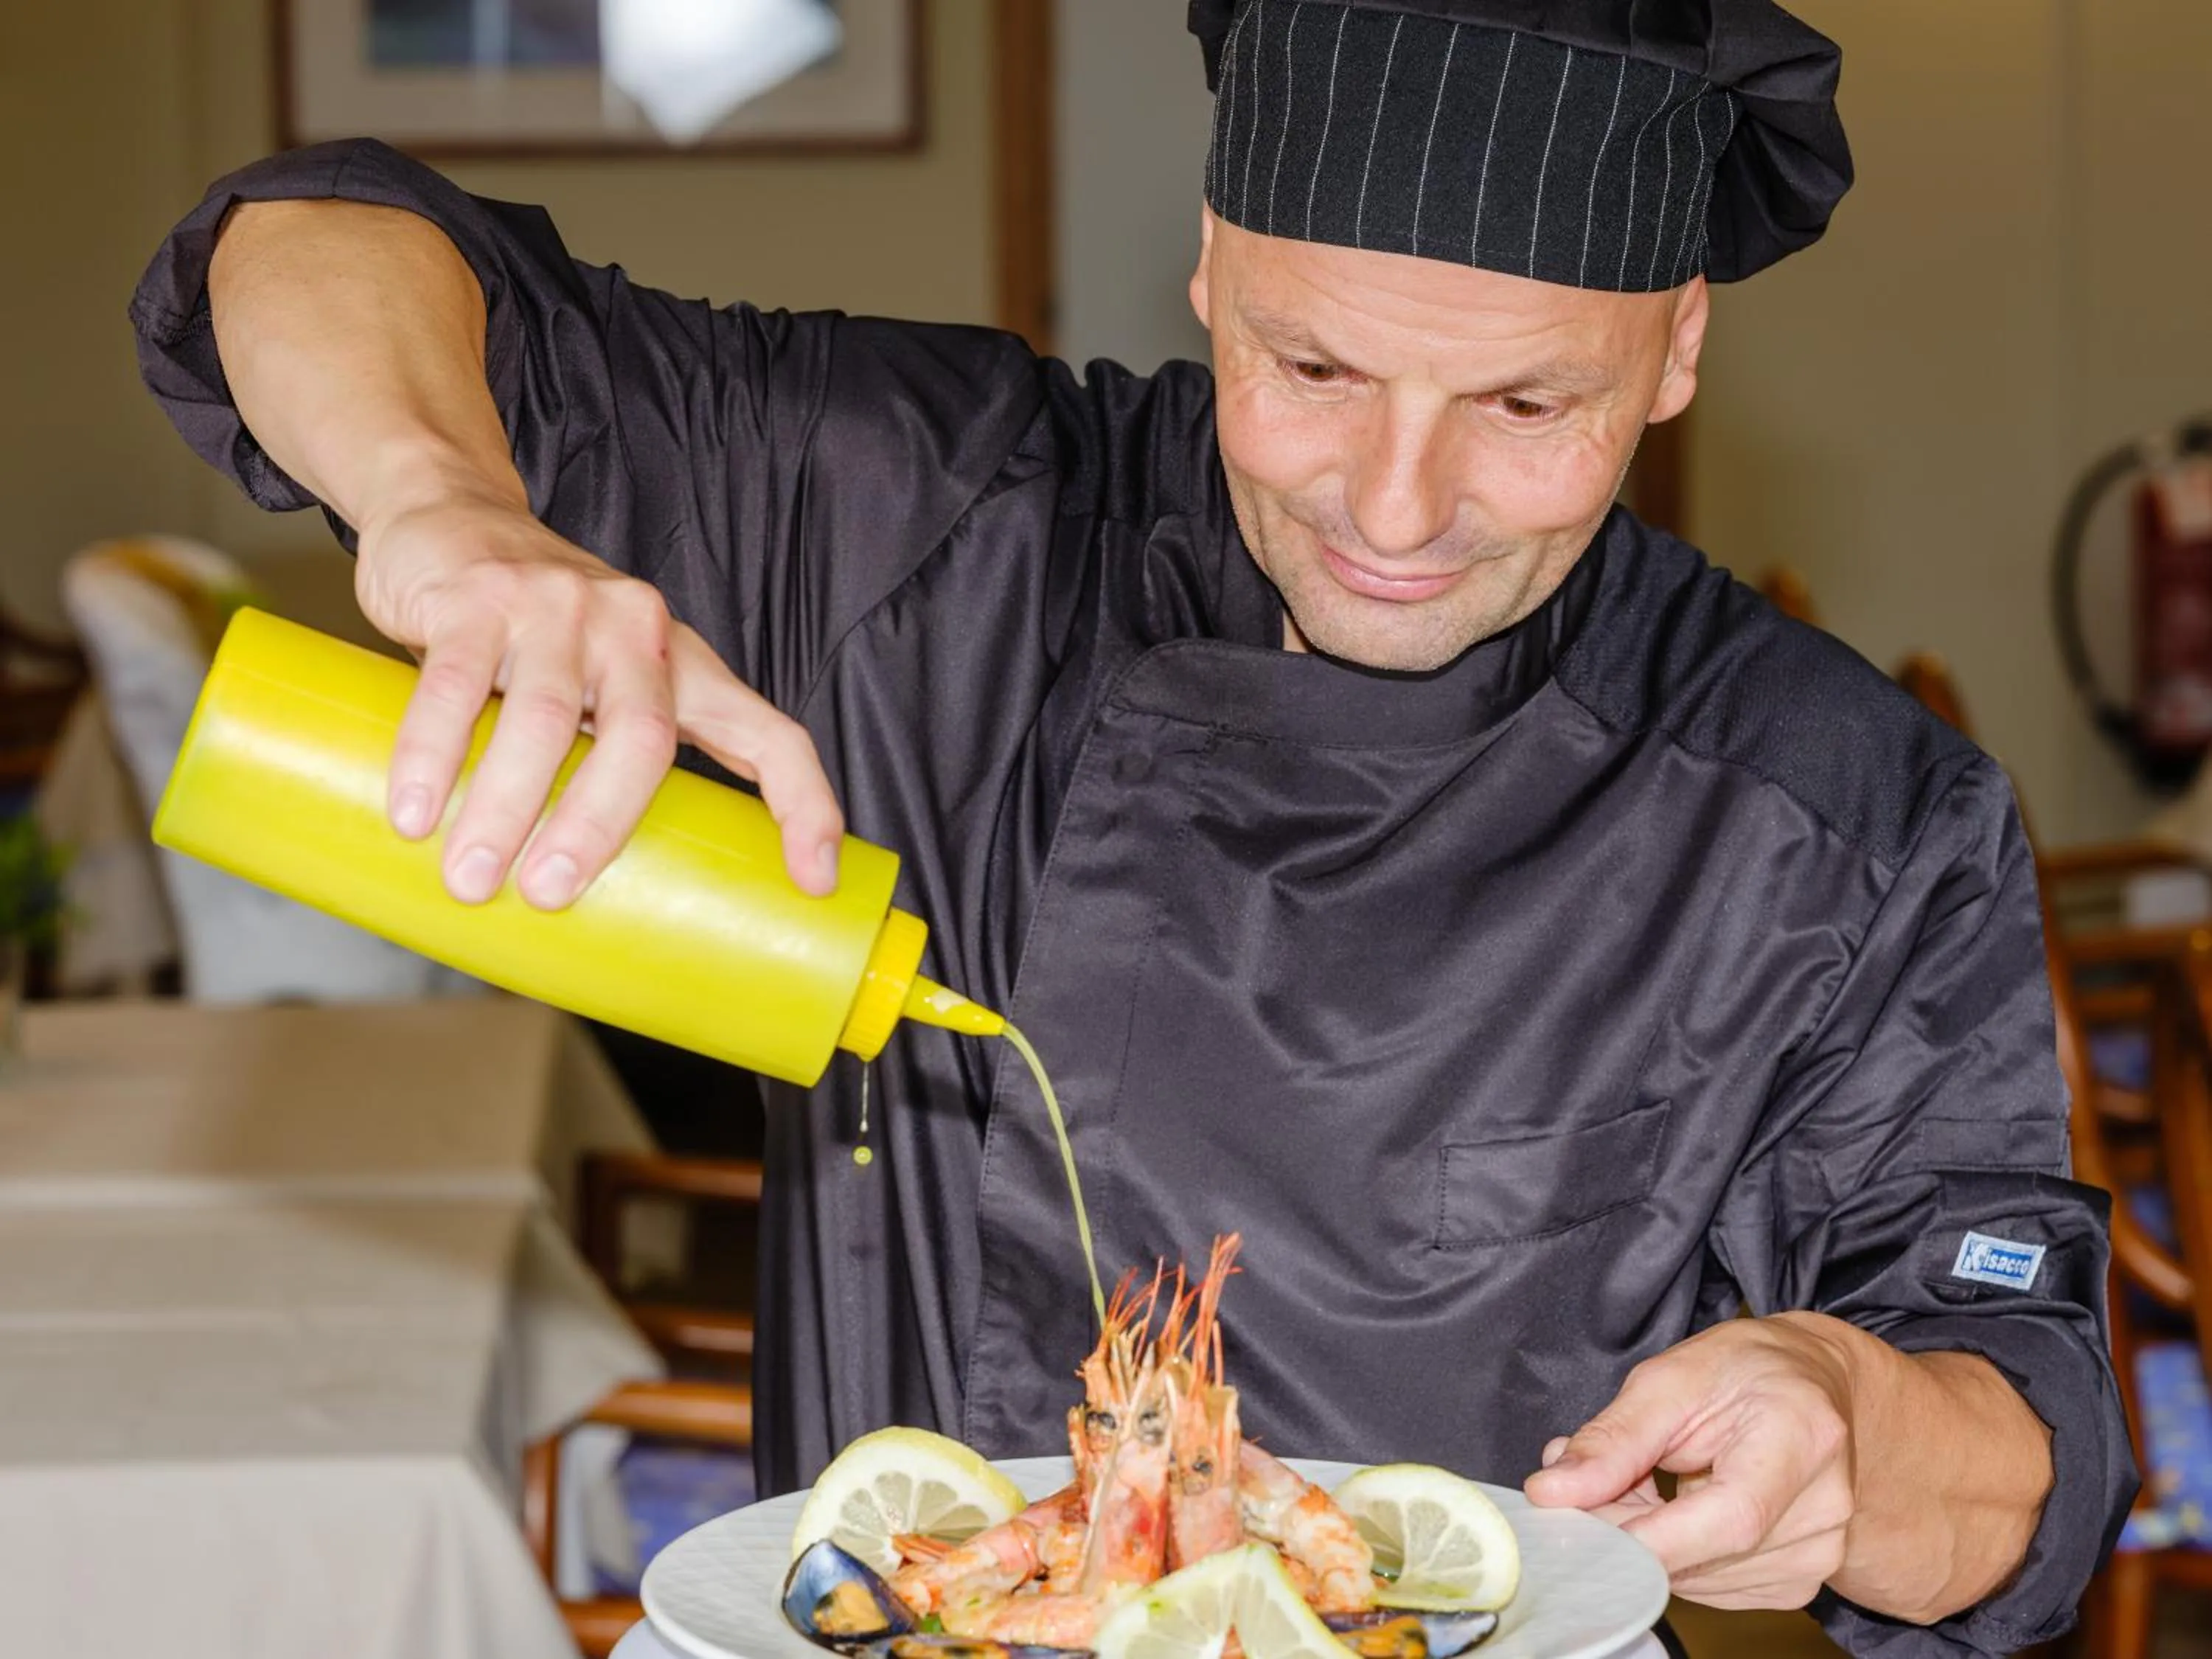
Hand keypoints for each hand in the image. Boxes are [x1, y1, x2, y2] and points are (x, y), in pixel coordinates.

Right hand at [354, 486, 843, 907]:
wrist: (449, 512)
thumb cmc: (537, 632)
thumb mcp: (603, 686)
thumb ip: (610, 762)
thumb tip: (594, 904)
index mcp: (686, 666)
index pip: (770, 734)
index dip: (803, 804)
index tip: (812, 880)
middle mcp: (636, 629)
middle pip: (643, 739)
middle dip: (599, 826)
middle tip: (549, 894)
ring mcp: (559, 607)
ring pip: (546, 720)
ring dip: (505, 808)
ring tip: (472, 877)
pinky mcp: (479, 598)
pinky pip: (457, 687)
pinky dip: (434, 756)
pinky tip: (416, 812)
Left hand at [1523, 1315, 1857, 1610]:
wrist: (1810, 1386)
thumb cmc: (1745, 1371)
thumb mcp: (1670, 1377)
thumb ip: (1613, 1438)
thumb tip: (1553, 1492)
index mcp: (1803, 1435)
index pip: (1731, 1517)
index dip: (1648, 1536)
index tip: (1579, 1528)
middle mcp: (1824, 1507)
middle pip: (1704, 1555)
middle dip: (1624, 1528)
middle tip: (1583, 1482)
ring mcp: (1817, 1552)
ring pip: (1697, 1578)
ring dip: (1646, 1540)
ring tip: (1640, 1478)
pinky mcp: (1796, 1582)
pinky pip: (1710, 1584)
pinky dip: (1675, 1552)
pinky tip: (1674, 1505)